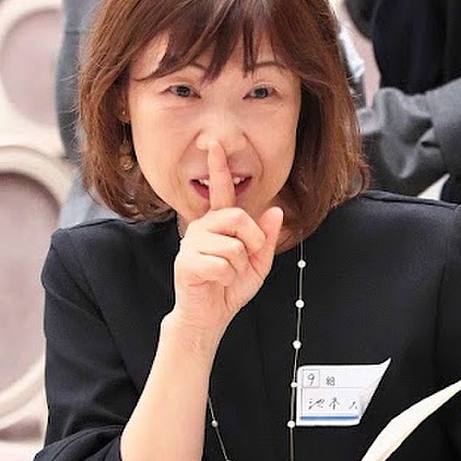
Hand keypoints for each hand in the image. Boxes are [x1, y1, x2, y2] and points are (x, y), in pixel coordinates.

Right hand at [168, 143, 284, 339]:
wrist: (209, 316)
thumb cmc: (230, 288)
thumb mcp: (257, 264)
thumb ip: (266, 239)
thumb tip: (275, 211)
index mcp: (219, 224)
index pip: (221, 191)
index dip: (219, 167)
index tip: (214, 144)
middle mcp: (203, 227)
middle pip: (238, 217)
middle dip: (252, 243)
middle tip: (244, 261)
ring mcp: (191, 243)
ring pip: (234, 247)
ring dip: (239, 268)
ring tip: (226, 275)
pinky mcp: (186, 262)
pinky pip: (223, 265)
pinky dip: (227, 279)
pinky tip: (215, 282)